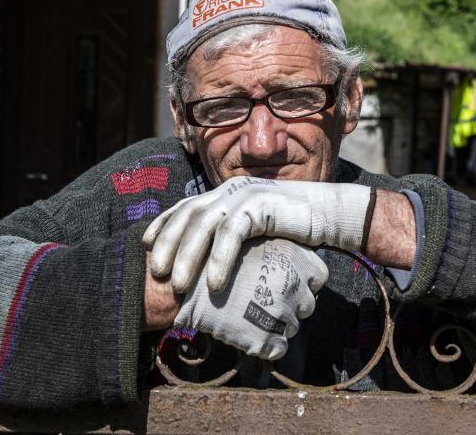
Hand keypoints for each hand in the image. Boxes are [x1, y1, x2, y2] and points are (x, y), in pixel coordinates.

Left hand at [143, 176, 371, 291]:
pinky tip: (213, 284)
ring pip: (204, 224)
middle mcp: (230, 190)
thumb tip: (211, 270)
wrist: (330, 214)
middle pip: (188, 214)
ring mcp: (244, 195)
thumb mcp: (256, 232)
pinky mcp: (260, 204)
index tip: (146, 246)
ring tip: (177, 285)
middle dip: (167, 243)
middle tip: (155, 272)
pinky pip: (231, 233)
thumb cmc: (293, 228)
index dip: (163, 224)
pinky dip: (219, 259)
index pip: (186, 206)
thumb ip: (234, 239)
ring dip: (187, 256)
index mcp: (226, 193)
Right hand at [174, 238, 328, 359]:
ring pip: (292, 326)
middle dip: (290, 304)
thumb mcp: (247, 239)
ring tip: (248, 314)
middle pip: (308, 303)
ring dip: (275, 324)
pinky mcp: (268, 338)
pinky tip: (246, 332)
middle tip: (261, 299)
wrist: (181, 280)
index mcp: (294, 256)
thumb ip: (273, 249)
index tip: (281, 280)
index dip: (301, 280)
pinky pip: (278, 349)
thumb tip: (288, 262)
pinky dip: (265, 345)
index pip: (319, 275)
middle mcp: (295, 284)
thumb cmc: (210, 257)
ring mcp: (283, 312)